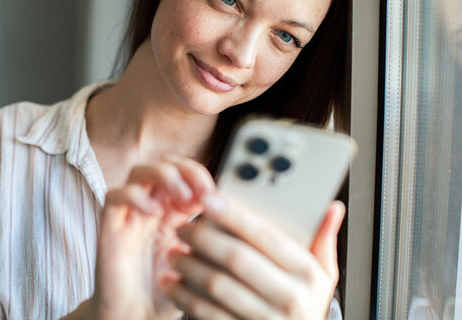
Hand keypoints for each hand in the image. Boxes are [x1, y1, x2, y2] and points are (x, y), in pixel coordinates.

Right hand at [88, 156, 214, 319]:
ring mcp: (129, 215)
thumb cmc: (166, 292)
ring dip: (164, 176)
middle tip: (203, 191)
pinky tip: (153, 211)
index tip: (216, 196)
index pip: (183, 172)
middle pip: (163, 164)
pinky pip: (115, 195)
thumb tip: (230, 211)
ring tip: (183, 198)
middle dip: (186, 169)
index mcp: (171, 212)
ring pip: (139, 171)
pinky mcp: (110, 226)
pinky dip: (135, 195)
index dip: (200, 175)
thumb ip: (210, 235)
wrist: (136, 318)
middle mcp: (150, 208)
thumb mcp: (198, 260)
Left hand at [165, 192, 344, 319]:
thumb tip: (333, 207)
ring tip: (173, 253)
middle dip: (202, 238)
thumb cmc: (307, 306)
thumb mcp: (324, 275)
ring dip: (189, 267)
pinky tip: (173, 284)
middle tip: (182, 228)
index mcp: (307, 272)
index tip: (208, 199)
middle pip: (236, 258)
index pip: (264, 235)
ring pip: (217, 285)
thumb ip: (323, 240)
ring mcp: (266, 319)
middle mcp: (289, 296)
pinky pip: (207, 314)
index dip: (232, 214)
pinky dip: (185, 297)